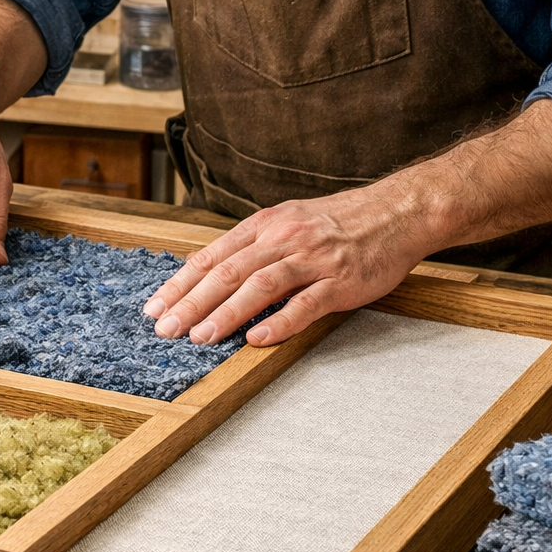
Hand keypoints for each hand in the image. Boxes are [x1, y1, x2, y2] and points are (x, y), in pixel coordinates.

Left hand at [143, 183, 433, 346]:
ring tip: (201, 337)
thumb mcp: (286, 222)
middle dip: (192, 303)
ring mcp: (312, 259)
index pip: (211, 256)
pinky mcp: (341, 281)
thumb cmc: (338, 222)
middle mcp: (283, 239)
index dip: (180, 284)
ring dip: (226, 314)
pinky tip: (256, 339)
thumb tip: (204, 270)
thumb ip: (249, 247)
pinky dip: (279, 322)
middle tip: (165, 329)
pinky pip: (305, 303)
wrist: (396, 212)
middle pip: (227, 272)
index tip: (155, 308)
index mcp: (265, 226)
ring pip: (260, 286)